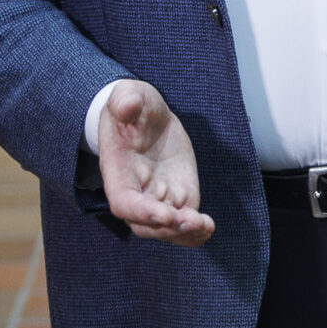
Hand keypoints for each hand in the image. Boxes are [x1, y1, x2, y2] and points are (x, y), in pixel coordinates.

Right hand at [96, 80, 214, 245]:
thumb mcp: (128, 95)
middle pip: (145, 225)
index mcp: (118, 172)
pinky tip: (208, 228)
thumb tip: (128, 106)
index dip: (143, 212)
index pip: (124, 203)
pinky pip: (184, 221)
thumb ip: (126, 100)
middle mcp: (136, 192)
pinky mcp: (179, 194)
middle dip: (167, 228)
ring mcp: (158, 197)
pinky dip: (195, 230)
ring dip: (184, 232)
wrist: (147, 116)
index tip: (165, 215)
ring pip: (166, 228)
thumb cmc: (133, 106)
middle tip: (192, 220)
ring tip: (205, 226)